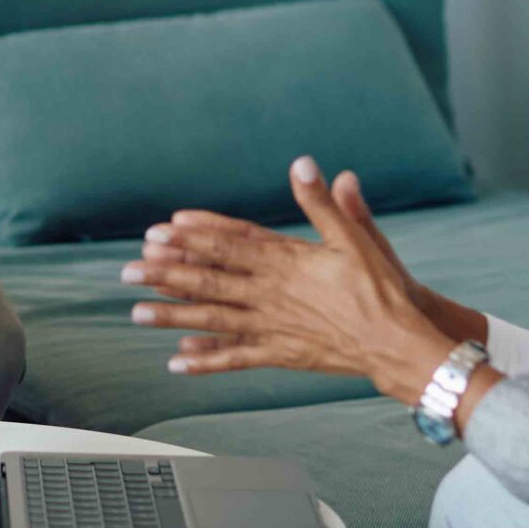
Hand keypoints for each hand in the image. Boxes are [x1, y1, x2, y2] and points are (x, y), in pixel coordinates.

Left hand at [122, 160, 454, 400]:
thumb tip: (307, 164)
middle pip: (209, 281)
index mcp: (287, 262)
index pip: (231, 245)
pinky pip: (236, 358)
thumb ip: (326, 203)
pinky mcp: (280, 354)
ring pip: (213, 320)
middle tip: (127, 271)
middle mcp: (271, 295)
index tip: (161, 230)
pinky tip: (177, 363)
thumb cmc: (383, 289)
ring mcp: (272, 327)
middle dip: (166, 274)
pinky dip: (206, 361)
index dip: (194, 237)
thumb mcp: (357, 238)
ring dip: (172, 316)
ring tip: (135, 313)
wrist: (401, 344)